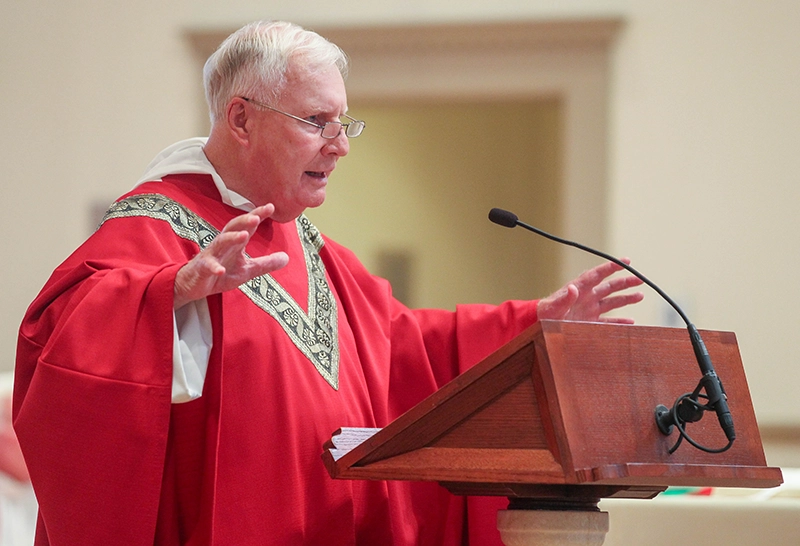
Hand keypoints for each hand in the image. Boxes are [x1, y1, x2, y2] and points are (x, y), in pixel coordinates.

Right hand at [174, 204, 288, 308]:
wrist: (194, 285)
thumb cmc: (221, 273)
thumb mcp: (247, 270)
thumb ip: (266, 263)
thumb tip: (287, 257)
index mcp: (234, 243)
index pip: (247, 226)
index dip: (257, 215)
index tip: (271, 206)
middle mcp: (222, 245)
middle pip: (232, 228)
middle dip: (244, 221)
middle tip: (256, 217)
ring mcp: (211, 255)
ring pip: (220, 242)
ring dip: (232, 238)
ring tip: (244, 235)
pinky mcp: (202, 269)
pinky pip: (207, 266)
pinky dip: (214, 267)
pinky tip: (221, 270)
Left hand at [537, 259, 643, 323]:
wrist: (540, 324)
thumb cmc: (545, 314)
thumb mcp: (554, 306)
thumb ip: (565, 298)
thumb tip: (573, 288)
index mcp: (580, 289)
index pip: (598, 274)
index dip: (611, 267)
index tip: (626, 261)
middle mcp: (587, 297)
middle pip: (610, 287)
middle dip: (625, 282)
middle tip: (640, 279)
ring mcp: (590, 309)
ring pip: (612, 302)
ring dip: (626, 299)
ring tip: (640, 296)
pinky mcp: (590, 321)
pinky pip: (608, 321)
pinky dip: (619, 321)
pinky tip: (630, 322)